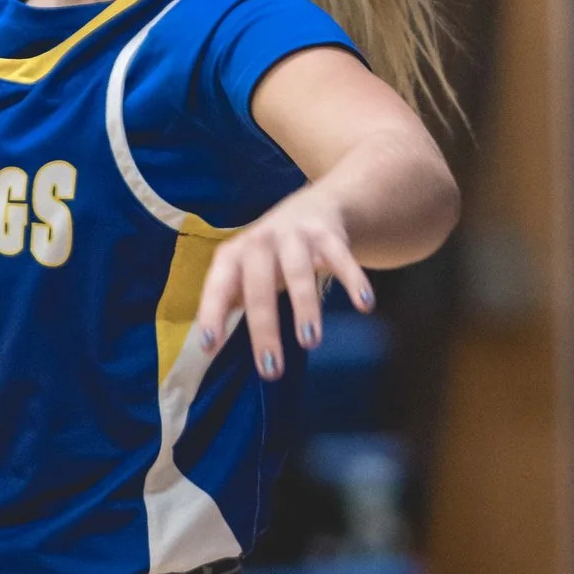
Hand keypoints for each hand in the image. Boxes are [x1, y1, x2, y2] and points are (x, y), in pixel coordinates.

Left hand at [193, 186, 375, 379]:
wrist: (315, 206)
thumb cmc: (271, 254)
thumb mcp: (245, 270)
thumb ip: (232, 301)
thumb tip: (210, 346)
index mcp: (234, 255)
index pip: (218, 286)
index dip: (212, 314)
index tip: (209, 346)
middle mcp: (262, 242)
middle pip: (259, 286)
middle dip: (264, 326)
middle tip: (270, 368)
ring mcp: (296, 237)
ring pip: (299, 272)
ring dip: (305, 307)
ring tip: (309, 341)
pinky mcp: (329, 235)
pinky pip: (342, 259)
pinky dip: (354, 281)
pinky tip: (364, 304)